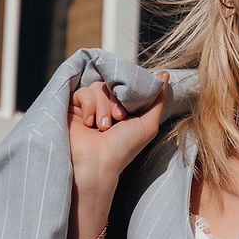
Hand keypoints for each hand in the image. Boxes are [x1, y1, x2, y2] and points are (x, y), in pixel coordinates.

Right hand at [67, 73, 168, 192]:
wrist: (96, 163)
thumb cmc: (123, 149)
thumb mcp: (148, 125)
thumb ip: (158, 101)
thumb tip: (164, 75)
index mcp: (125, 111)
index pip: (126, 87)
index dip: (129, 91)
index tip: (130, 106)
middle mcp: (107, 108)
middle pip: (112, 85)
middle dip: (116, 101)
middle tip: (118, 118)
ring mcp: (90, 108)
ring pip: (98, 87)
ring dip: (103, 106)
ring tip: (103, 126)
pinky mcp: (73, 108)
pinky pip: (82, 92)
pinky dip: (88, 106)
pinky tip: (89, 124)